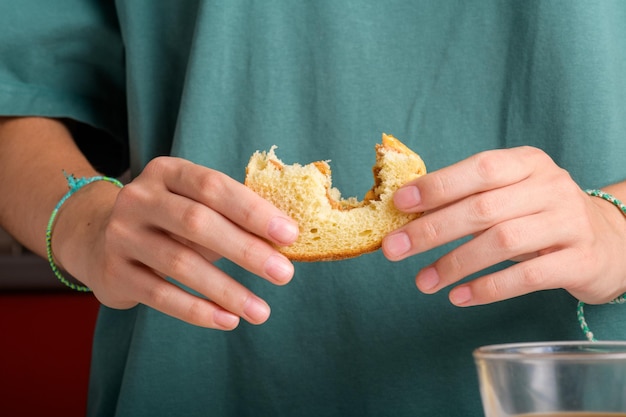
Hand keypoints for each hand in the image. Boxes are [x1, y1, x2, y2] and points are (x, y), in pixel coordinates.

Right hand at [55, 157, 298, 329]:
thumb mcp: (193, 205)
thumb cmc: (168, 221)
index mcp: (167, 172)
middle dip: (246, 250)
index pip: (213, 186)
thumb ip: (231, 216)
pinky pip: (160, 295)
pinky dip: (197, 310)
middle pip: (197, 222)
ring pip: (180, 264)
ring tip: (261, 311)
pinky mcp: (114, 272)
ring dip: (227, 290)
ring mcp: (121, 235)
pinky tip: (228, 320)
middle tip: (284, 274)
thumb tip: (285, 240)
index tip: (290, 234)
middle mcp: (139, 198)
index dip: (253, 210)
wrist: (98, 238)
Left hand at [382, 146, 625, 305]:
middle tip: (394, 249)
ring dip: (454, 264)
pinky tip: (458, 297)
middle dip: (432, 230)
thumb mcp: (510, 196)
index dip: (438, 185)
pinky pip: (527, 278)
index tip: (400, 204)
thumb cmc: (539, 216)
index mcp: (527, 163)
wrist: (609, 241)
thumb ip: (469, 199)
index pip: (479, 168)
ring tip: (422, 282)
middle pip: (483, 208)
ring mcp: (568, 223)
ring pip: (502, 242)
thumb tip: (408, 216)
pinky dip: (487, 288)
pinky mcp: (579, 261)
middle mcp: (550, 187)